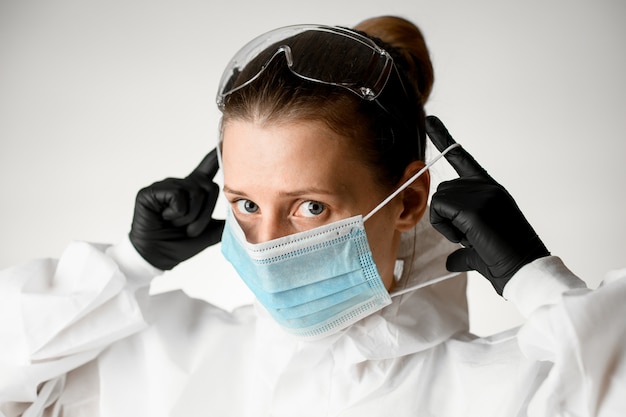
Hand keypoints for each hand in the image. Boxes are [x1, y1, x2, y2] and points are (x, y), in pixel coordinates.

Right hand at [129, 148, 224, 269]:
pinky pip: (177, 196)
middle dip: (203, 215)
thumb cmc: (179, 244)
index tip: (224, 139)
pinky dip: (176, 213)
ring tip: (175, 224)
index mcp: (193, 192)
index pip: (207, 169)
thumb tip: (242, 215)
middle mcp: (181, 185)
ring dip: (189, 217)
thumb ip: (223, 222)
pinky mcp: (151, 192)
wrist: (157, 257)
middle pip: (208, 188)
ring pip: (193, 193)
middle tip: (189, 229)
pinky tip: (164, 217)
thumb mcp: (208, 234)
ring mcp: (165, 187)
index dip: (215, 155)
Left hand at [426, 116, 548, 294]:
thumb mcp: (478, 251)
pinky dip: (446, 228)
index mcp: (490, 190)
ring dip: (446, 224)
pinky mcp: (475, 207)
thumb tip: (450, 263)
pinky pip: (439, 210)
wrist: (524, 272)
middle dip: (446, 217)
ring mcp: (482, 194)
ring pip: (439, 200)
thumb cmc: (505, 262)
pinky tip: (469, 238)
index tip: (431, 120)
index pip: (463, 159)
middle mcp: (487, 187)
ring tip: (472, 238)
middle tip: (469, 236)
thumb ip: (463, 251)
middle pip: (442, 191)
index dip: (444, 138)